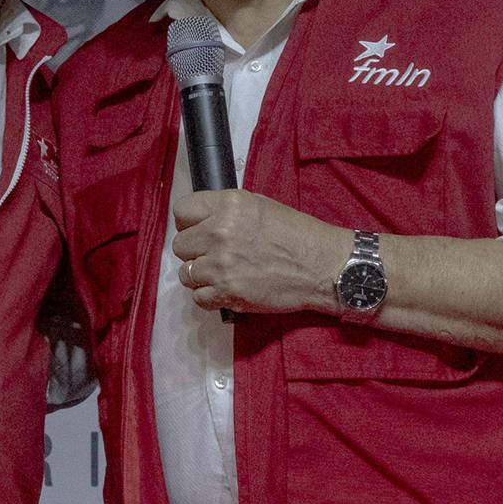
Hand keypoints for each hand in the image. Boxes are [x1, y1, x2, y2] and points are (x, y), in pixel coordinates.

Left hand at [171, 190, 348, 314]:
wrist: (322, 266)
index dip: (188, 222)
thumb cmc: (297, 235)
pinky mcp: (227, 292)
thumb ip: (226, 210)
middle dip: (195, 251)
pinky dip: (210, 296)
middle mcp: (219, 232)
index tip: (197, 230)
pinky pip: (198, 297)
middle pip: (180, 245)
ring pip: (186, 274)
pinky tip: (227, 289)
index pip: (182, 210)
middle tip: (215, 255)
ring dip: (201, 276)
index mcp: (228, 205)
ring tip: (223, 274)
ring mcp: (221, 264)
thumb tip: (201, 220)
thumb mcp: (260, 206)